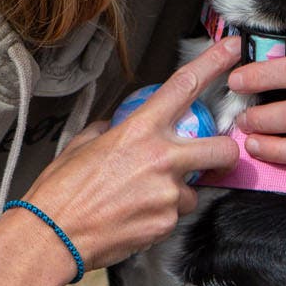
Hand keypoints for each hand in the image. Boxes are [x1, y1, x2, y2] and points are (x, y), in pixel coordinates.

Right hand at [17, 37, 242, 268]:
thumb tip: (117, 125)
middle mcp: (161, 159)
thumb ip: (108, 130)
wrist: (52, 236)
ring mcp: (168, 194)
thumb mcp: (82, 145)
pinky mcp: (166, 224)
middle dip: (225, 153)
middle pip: (222, 149)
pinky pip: (174, 216)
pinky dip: (159, 216)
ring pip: (193, 191)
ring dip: (177, 194)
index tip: (232, 49)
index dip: (214, 63)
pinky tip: (132, 217)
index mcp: (139, 130)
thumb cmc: (61, 191)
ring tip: (143, 199)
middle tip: (214, 158)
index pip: (185, 86)